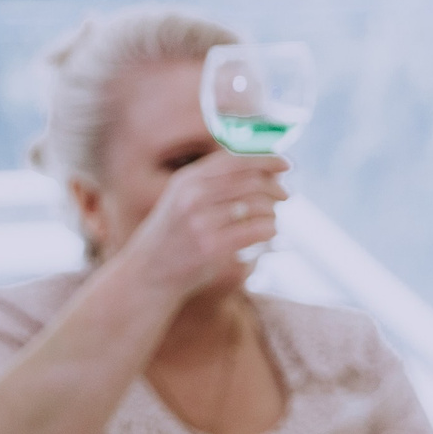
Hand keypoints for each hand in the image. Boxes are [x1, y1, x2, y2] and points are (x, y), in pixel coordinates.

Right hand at [114, 151, 286, 302]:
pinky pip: (257, 230)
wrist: (146, 274)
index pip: (236, 159)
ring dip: (273, 211)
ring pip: (258, 206)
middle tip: (286, 195)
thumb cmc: (171, 236)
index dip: (267, 159)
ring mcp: (200, 222)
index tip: (286, 165)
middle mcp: (192, 196)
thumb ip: (213, 181)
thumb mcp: (181, 199)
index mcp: (187, 180)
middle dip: (276, 187)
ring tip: (272, 218)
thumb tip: (262, 169)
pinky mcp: (210, 247)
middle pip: (252, 181)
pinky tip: (268, 233)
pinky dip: (269, 229)